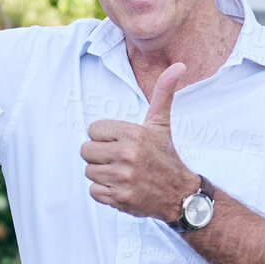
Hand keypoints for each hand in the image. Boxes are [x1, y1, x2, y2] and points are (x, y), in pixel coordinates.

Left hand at [80, 62, 198, 220]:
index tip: (120, 142)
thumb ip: (163, 93)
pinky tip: (121, 187)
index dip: (104, 136)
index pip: (93, 130)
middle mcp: (127, 155)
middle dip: (99, 155)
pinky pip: (94, 191)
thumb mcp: (161, 123)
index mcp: (134, 134)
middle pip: (86, 151)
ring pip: (89, 171)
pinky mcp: (119, 198)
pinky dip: (104, 191)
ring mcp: (122, 178)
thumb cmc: (166, 156)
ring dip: (102, 173)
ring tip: (122, 173)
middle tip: (118, 159)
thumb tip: (179, 65)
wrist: (179, 194)